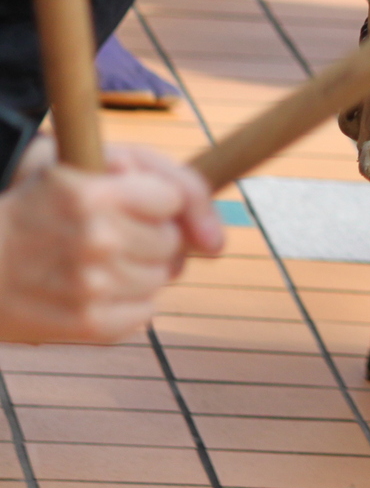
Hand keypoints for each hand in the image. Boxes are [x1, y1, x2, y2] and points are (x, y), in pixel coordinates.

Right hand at [0, 138, 224, 344]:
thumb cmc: (35, 206)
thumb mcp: (87, 163)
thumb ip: (172, 182)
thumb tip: (217, 244)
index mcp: (93, 193)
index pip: (172, 198)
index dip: (149, 202)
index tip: (118, 204)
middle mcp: (96, 239)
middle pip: (172, 241)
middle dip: (144, 236)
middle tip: (97, 236)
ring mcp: (92, 286)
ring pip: (163, 277)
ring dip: (135, 270)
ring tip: (88, 263)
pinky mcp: (88, 325)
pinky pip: (146, 312)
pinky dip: (125, 304)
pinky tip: (87, 291)